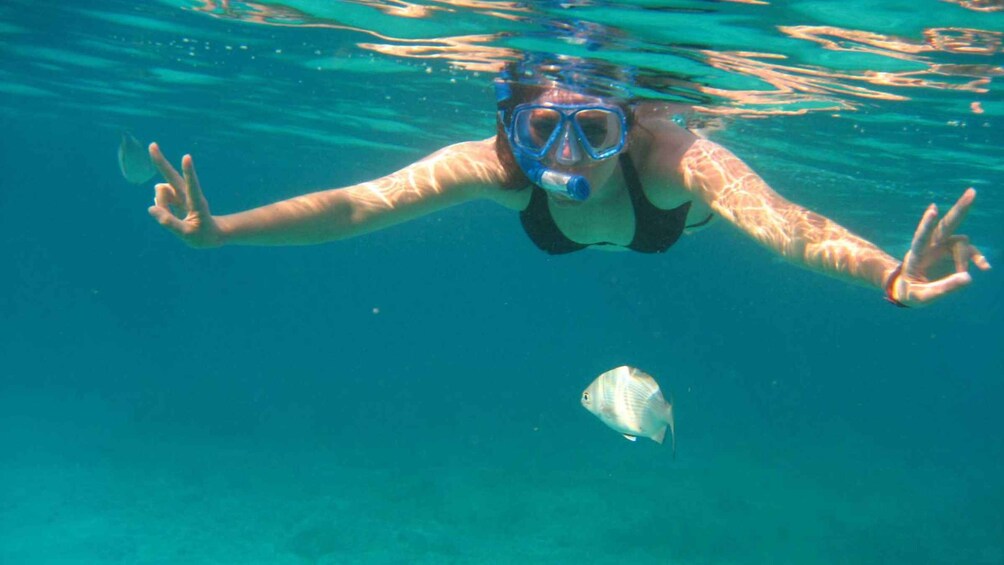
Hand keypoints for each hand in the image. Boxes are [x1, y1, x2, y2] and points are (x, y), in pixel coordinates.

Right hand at [147, 143, 223, 247]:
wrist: (210, 234)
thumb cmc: (202, 235)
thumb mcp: (187, 234)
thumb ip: (170, 223)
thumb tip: (151, 209)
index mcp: (196, 201)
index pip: (192, 185)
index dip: (188, 172)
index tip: (187, 157)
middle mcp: (187, 193)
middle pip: (172, 175)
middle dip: (161, 161)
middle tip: (152, 144)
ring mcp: (180, 193)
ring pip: (161, 192)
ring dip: (160, 204)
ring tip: (172, 218)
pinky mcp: (174, 196)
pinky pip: (158, 200)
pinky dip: (159, 208)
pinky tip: (170, 215)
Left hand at [889, 188, 990, 305]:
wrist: (910, 291)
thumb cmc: (912, 292)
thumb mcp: (923, 296)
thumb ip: (943, 288)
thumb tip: (969, 278)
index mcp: (917, 254)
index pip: (922, 236)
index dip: (927, 224)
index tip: (933, 209)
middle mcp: (931, 246)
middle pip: (946, 224)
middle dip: (960, 209)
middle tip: (972, 192)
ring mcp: (944, 248)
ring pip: (961, 243)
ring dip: (965, 259)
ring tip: (962, 277)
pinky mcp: (954, 254)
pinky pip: (970, 252)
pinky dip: (978, 259)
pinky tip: (985, 268)